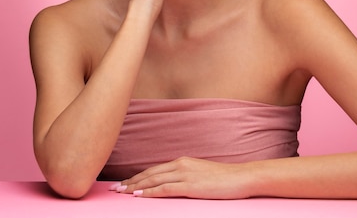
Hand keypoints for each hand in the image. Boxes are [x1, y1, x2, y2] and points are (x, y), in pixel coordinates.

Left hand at [111, 157, 251, 198]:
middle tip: (115, 189)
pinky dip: (149, 191)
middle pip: (149, 173)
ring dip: (135, 187)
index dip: (138, 176)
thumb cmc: (225, 178)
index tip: (124, 183)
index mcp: (183, 161)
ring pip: (153, 180)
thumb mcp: (201, 174)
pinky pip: (164, 189)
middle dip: (130, 181)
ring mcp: (185, 174)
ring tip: (121, 192)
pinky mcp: (190, 185)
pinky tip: (138, 195)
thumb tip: (174, 184)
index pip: (154, 170)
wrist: (242, 177)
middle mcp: (181, 165)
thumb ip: (187, 176)